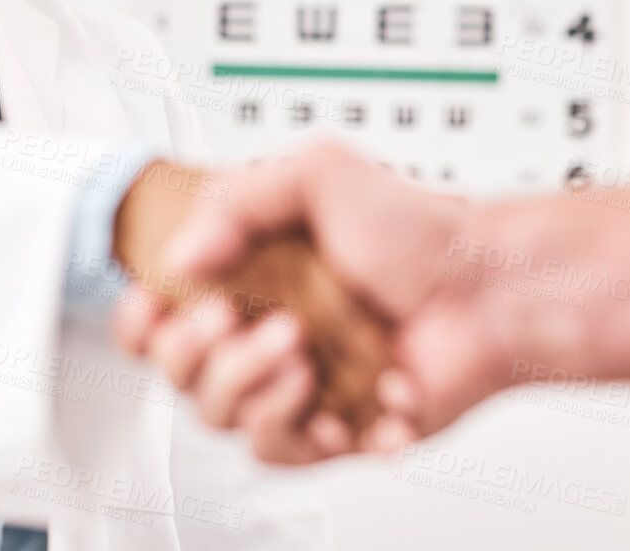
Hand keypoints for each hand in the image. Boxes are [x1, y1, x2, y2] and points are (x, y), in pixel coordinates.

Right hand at [113, 141, 512, 461]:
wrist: (487, 293)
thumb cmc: (419, 234)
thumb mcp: (321, 175)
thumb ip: (238, 198)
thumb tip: (183, 255)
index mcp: (243, 276)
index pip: (156, 315)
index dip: (142, 319)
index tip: (160, 302)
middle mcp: (258, 332)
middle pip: (178, 374)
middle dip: (207, 353)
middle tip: (257, 321)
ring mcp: (291, 384)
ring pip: (221, 418)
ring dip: (256, 388)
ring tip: (306, 355)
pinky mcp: (328, 429)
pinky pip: (284, 453)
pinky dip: (307, 430)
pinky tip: (339, 403)